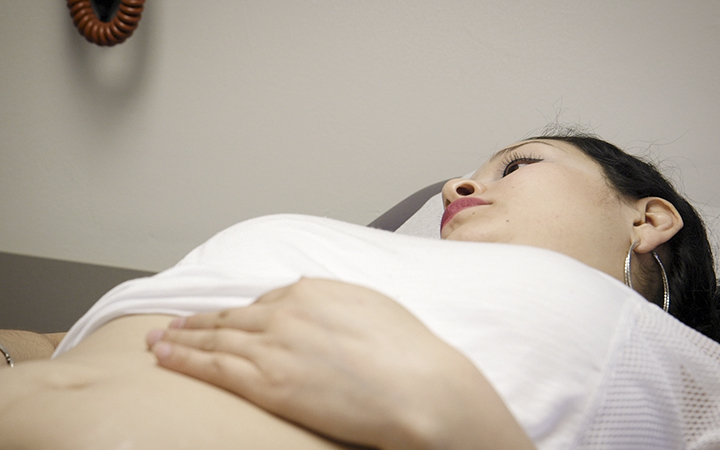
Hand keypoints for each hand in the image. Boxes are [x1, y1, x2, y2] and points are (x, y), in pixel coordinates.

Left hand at [146, 278, 533, 449]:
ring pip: (215, 339)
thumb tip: (315, 302)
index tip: (226, 319)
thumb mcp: (372, 306)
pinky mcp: (267, 382)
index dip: (242, 314)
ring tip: (158, 341)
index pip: (265, 301)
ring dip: (181, 339)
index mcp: (312, 291)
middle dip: (198, 321)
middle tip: (172, 324)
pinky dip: (184, 360)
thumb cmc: (409, 352)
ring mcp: (273, 346)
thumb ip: (334, 301)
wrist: (420, 388)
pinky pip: (213, 368)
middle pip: (231, 317)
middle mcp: (286, 313)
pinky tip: (164, 358)